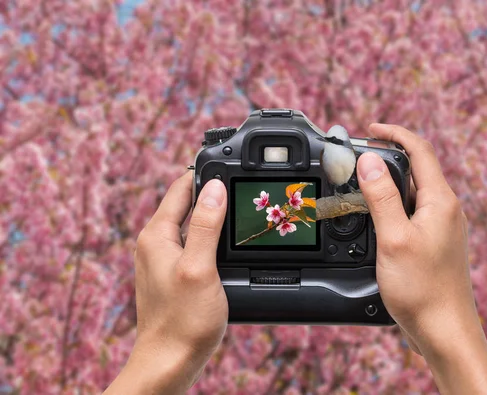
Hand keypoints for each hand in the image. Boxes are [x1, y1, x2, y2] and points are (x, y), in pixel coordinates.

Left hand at [105, 172, 227, 394]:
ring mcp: (163, 260)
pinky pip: (193, 244)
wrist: (170, 362)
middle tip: (241, 184)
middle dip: (211, 191)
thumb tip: (213, 187)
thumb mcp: (199, 266)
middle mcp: (155, 243)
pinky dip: (211, 237)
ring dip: (212, 215)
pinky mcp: (173, 274)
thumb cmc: (183, 321)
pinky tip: (228, 243)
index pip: (180, 188)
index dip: (204, 172)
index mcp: (156, 235)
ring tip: (239, 208)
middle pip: (185, 203)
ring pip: (191, 224)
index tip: (228, 162)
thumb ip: (206, 225)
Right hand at [357, 124, 486, 393]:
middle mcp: (445, 209)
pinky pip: (413, 211)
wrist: (444, 331)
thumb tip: (370, 160)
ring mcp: (441, 226)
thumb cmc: (423, 290)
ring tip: (360, 185)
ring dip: (388, 182)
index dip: (394, 133)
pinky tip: (375, 216)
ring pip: (413, 191)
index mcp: (441, 201)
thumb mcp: (394, 238)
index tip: (371, 128)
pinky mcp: (434, 242)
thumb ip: (381, 197)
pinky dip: (393, 204)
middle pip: (416, 168)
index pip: (419, 151)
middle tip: (357, 158)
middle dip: (387, 157)